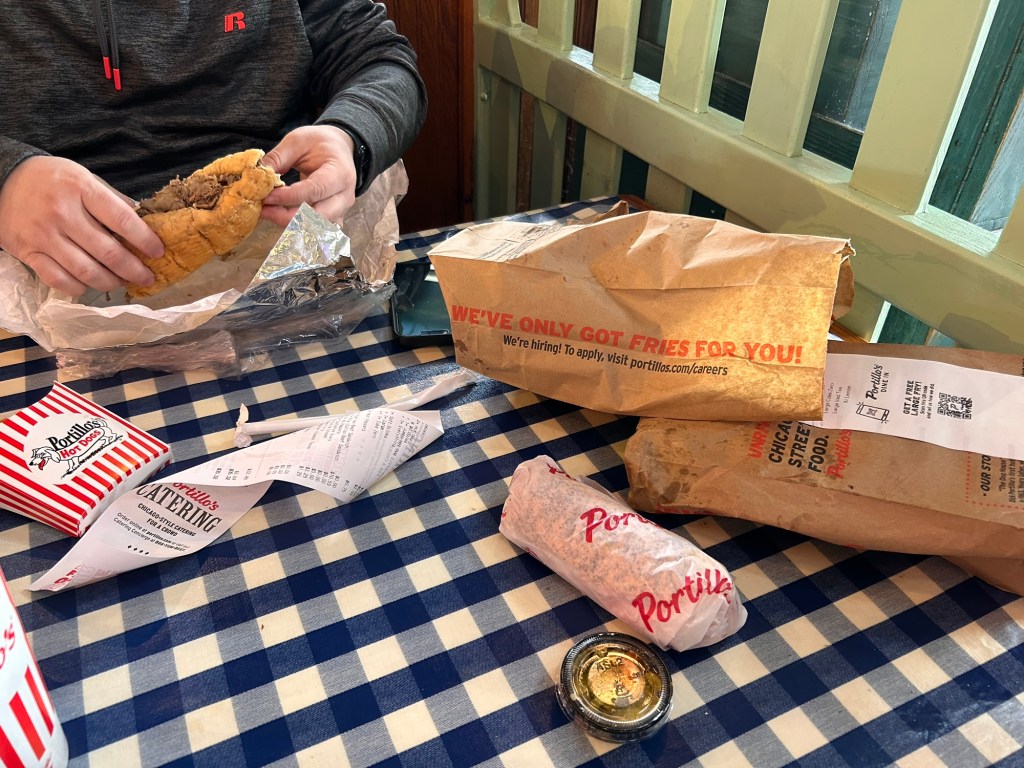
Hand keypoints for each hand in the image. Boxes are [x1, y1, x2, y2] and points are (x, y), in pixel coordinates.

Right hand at [0, 156, 161, 295]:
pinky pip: (58, 279)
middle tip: (147, 277)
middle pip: (108, 252)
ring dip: (110, 282)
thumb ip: (112, 199)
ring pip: (86, 271)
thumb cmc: (51, 179)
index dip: (145, 240)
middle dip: (134, 270)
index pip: (122, 220)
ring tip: (122, 282)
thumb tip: (144, 221)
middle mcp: (62, 213)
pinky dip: (79, 288)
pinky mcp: (28, 252)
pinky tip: (90, 286)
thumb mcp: (83, 177)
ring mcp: (44, 235)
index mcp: (81, 189)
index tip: (158, 252)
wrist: (2, 179)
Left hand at [260, 125, 358, 226]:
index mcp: (340, 173)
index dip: (289, 197)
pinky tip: (280, 218)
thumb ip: (278, 157)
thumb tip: (257, 174)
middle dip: (288, 217)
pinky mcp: (334, 219)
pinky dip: (297, 228)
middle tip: (263, 210)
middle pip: (318, 217)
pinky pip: (316, 231)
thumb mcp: (298, 141)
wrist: (339, 149)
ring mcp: (341, 211)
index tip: (266, 197)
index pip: (314, 190)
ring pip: (316, 228)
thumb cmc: (320, 144)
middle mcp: (344, 197)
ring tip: (268, 213)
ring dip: (290, 224)